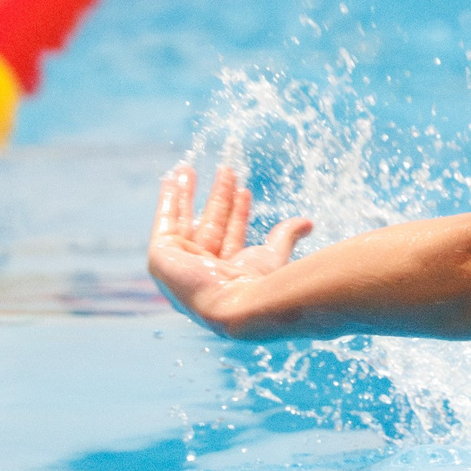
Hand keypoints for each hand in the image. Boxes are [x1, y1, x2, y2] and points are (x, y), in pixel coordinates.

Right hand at [148, 164, 312, 336]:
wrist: (236, 303)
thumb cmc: (258, 285)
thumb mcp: (273, 256)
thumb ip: (285, 237)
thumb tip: (308, 223)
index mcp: (228, 274)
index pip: (234, 235)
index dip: (239, 212)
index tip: (245, 190)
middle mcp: (203, 270)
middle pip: (211, 224)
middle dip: (217, 197)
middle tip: (224, 171)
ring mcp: (181, 264)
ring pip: (186, 219)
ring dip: (189, 193)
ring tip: (190, 167)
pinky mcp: (161, 256)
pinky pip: (165, 222)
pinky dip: (167, 200)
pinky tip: (172, 179)